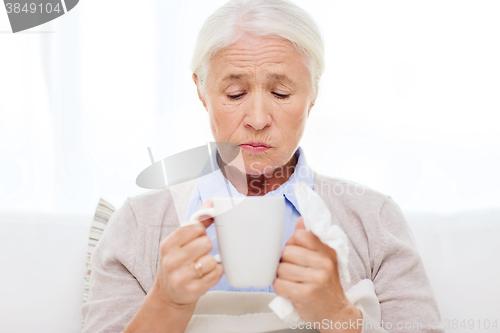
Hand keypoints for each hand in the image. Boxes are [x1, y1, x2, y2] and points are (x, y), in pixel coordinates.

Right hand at [151, 200, 223, 310]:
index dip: (201, 231)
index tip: (197, 237)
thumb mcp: (180, 242)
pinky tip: (206, 275)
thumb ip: (195, 222)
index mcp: (167, 244)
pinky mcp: (192, 291)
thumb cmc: (177, 264)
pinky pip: (216, 274)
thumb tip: (210, 203)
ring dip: (211, 262)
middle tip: (199, 254)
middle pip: (206, 243)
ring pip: (211, 260)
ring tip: (202, 266)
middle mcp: (171, 261)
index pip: (194, 227)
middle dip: (206, 248)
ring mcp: (180, 277)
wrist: (168, 295)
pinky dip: (215, 273)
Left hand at [273, 217, 361, 331]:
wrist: (337, 314)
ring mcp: (315, 279)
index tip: (296, 254)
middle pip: (287, 252)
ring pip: (281, 268)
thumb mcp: (324, 260)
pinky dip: (280, 288)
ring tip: (292, 281)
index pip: (299, 235)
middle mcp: (324, 263)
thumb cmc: (326, 285)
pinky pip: (279, 284)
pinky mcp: (305, 294)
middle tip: (293, 270)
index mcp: (327, 251)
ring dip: (281, 276)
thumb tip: (301, 220)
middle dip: (284, 262)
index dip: (292, 244)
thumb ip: (311, 239)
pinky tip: (290, 291)